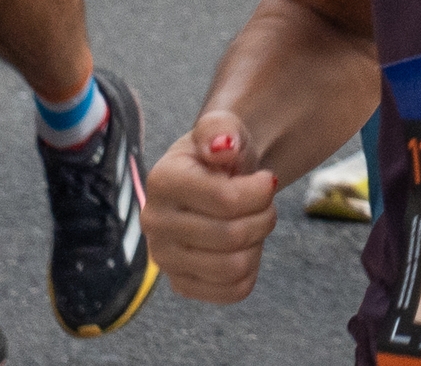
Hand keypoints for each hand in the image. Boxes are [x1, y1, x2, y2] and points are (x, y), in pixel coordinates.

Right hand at [147, 115, 278, 303]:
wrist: (219, 178)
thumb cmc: (224, 154)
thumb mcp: (225, 129)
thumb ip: (221, 128)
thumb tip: (222, 148)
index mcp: (162, 181)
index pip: (227, 201)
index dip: (261, 191)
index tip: (265, 179)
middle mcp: (154, 223)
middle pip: (233, 236)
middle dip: (264, 215)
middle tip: (263, 202)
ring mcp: (164, 258)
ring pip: (233, 267)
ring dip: (258, 241)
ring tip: (253, 221)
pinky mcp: (181, 284)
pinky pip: (232, 291)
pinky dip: (250, 269)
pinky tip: (243, 246)